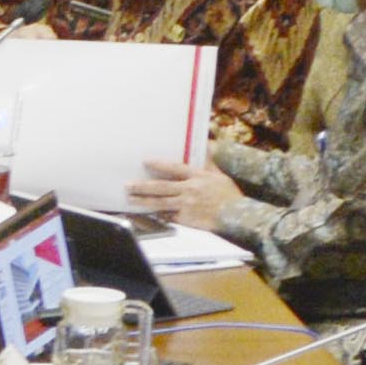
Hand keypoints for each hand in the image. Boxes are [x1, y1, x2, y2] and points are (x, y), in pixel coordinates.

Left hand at [127, 158, 242, 229]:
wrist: (238, 215)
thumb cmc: (229, 195)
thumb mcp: (220, 175)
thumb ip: (209, 162)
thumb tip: (207, 145)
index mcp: (198, 177)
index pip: (175, 168)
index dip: (159, 164)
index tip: (146, 161)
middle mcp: (189, 189)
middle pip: (160, 187)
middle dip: (141, 186)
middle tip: (128, 185)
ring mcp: (186, 205)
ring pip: (159, 203)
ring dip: (142, 201)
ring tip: (130, 199)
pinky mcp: (186, 219)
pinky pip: (168, 216)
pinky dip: (158, 214)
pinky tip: (147, 213)